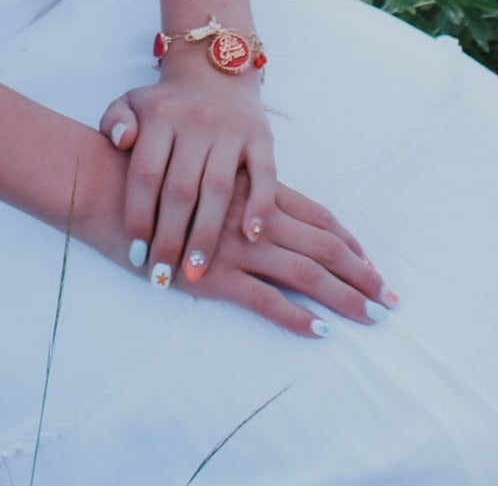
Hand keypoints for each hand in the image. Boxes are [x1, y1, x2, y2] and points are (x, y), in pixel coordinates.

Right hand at [73, 140, 392, 340]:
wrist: (106, 181)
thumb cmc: (149, 171)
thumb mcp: (195, 166)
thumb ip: (224, 185)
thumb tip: (251, 209)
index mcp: (253, 189)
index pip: (315, 213)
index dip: (345, 238)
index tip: (371, 260)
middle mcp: (254, 215)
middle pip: (322, 245)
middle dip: (360, 273)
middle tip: (391, 297)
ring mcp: (236, 245)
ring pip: (304, 272)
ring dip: (342, 297)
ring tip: (371, 316)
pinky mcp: (213, 275)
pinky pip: (264, 299)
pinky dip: (294, 316)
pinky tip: (318, 330)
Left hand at [97, 70, 273, 286]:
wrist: (214, 70)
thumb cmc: (166, 103)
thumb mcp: (130, 102)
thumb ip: (114, 121)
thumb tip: (120, 142)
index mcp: (161, 116)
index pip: (147, 174)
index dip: (140, 217)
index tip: (136, 255)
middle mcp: (197, 122)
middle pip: (181, 189)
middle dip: (170, 239)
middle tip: (162, 277)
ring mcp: (232, 130)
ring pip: (219, 189)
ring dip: (207, 235)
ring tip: (196, 273)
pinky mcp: (261, 136)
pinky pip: (265, 174)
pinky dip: (260, 206)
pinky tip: (251, 237)